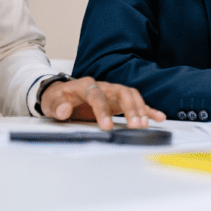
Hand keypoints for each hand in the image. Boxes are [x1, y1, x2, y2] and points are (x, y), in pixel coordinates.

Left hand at [40, 77, 166, 130]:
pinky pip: (136, 103)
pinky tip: (159, 117)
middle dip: (130, 108)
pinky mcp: (119, 101)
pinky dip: (148, 110)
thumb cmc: (58, 98)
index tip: (106, 126)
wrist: (62, 95)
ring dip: (140, 110)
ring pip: (132, 96)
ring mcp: (113, 92)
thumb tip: (64, 110)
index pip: (97, 95)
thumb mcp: (51, 102)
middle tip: (135, 125)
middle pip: (122, 92)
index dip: (102, 110)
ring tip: (143, 125)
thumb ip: (57, 106)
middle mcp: (103, 86)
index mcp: (86, 84)